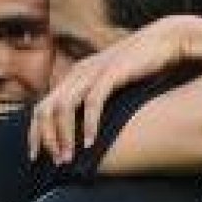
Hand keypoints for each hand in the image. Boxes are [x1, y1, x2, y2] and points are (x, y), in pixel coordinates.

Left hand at [29, 15, 196, 162]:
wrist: (165, 40)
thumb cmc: (140, 68)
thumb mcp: (110, 86)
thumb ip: (95, 102)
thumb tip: (85, 131)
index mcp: (74, 77)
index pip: (41, 108)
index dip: (36, 134)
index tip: (38, 157)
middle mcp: (77, 73)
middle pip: (44, 109)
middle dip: (46, 139)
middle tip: (57, 162)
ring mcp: (92, 72)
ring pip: (63, 107)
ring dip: (64, 136)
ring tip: (70, 158)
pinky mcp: (111, 72)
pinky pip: (92, 102)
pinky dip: (88, 124)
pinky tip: (91, 143)